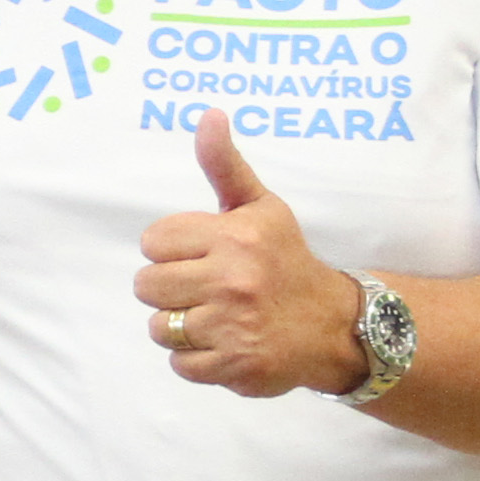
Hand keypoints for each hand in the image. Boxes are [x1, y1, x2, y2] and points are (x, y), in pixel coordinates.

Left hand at [132, 113, 364, 399]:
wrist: (332, 325)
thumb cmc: (285, 260)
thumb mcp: (260, 207)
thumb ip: (225, 165)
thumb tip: (209, 114)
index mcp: (234, 237)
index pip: (153, 242)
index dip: (171, 250)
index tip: (200, 255)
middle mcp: (233, 281)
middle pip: (147, 286)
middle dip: (170, 288)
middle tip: (204, 288)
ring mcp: (233, 327)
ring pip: (159, 327)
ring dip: (180, 326)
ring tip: (215, 317)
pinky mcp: (234, 366)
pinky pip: (179, 363)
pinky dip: (196, 358)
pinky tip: (223, 342)